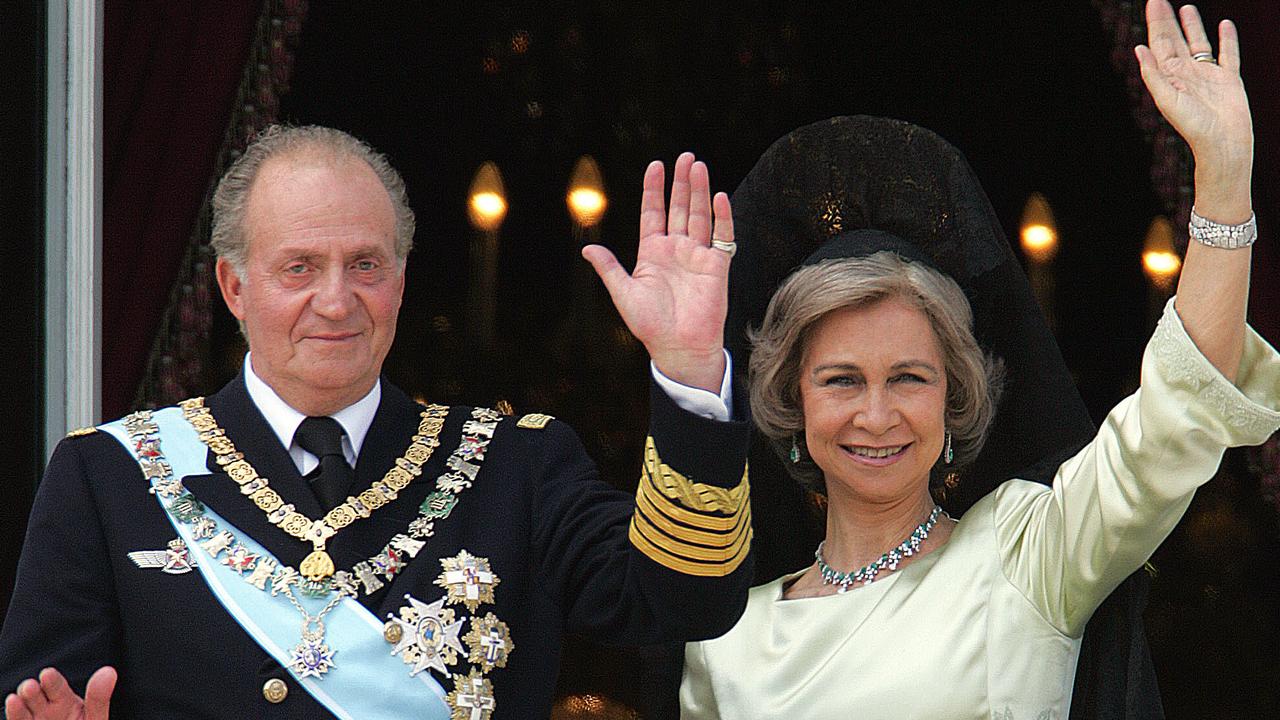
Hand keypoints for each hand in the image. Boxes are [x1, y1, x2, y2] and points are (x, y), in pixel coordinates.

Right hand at [4, 667, 115, 719]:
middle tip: (30, 686)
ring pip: (23, 711)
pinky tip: (13, 704)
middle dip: (32, 691)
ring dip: (20, 704)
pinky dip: (15, 715)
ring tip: (19, 697)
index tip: (47, 674)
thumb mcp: (94, 719)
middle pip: (36, 697)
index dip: (52, 681)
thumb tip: (108, 672)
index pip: (56, 687)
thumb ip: (98, 699)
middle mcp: (46, 710)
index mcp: (65, 701)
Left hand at [583, 152, 733, 392]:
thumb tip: (587, 248)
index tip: (655, 165)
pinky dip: (721, 216)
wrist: (678, 348)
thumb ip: (609, 269)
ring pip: (699, 216)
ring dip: (699, 191)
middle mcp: (676, 249)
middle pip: (679, 208)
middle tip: (685, 156)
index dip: (654, 189)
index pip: (653, 212)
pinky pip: (721, 236)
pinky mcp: (717, 267)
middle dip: (681, 182)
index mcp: (652, 253)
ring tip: (698, 166)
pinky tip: (718, 196)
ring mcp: (697, 256)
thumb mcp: (624, 294)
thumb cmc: (650, 325)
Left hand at [1135, 1, 1252, 180]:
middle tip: (1159, 0)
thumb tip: (1139, 48)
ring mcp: (1208, 75)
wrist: (1222, 143)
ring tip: (1186, 8)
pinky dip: (1228, 39)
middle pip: (1175, 40)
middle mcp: (1187, 73)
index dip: (1156, 22)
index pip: (1160, 43)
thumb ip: (1153, 74)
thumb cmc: (1192, 126)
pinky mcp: (1229, 79)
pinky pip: (1229, 54)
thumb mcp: (1167, 99)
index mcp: (1170, 76)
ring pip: (1199, 44)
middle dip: (1167, 20)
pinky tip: (1225, 25)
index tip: (1152, 1)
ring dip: (1193, 26)